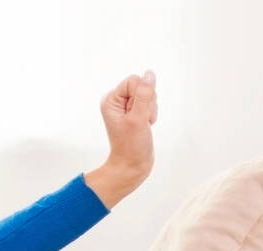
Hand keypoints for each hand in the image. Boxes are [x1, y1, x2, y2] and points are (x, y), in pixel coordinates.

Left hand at [99, 69, 157, 187]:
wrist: (132, 165)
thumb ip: (144, 95)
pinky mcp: (134, 112)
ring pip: (149, 95)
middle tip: (139, 122)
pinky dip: (151, 114)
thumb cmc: (131, 146)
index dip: (141, 96)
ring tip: (141, 126)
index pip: (134, 80)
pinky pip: (151, 103)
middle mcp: (116, 101)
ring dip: (150, 110)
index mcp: (110, 100)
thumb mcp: (138, 118)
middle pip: (143, 86)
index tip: (136, 114)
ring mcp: (126, 107)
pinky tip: (144, 126)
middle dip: (147, 104)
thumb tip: (149, 74)